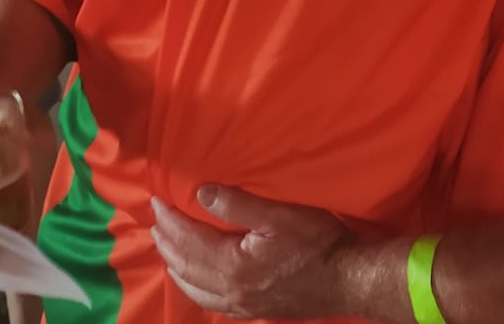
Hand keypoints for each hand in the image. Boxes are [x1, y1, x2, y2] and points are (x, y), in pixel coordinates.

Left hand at [152, 185, 350, 319]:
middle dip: (168, 243)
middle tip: (156, 222)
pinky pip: (212, 302)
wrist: (347, 279)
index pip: (190, 240)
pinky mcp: (253, 310)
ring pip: (194, 288)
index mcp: (233, 264)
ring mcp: (241, 304)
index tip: (157, 202)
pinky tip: (195, 281)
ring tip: (167, 249)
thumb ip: (238, 203)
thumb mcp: (279, 214)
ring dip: (176, 266)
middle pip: (186, 266)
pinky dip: (194, 289)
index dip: (171, 220)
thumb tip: (201, 193)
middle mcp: (231, 289)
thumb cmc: (317, 243)